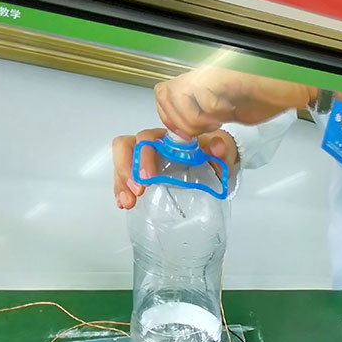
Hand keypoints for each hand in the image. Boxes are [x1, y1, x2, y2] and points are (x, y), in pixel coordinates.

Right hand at [111, 128, 237, 209]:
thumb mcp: (221, 149)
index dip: (143, 155)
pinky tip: (124, 204)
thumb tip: (218, 147)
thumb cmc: (212, 152)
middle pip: (126, 147)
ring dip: (121, 182)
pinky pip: (124, 178)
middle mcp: (151, 145)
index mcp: (166, 137)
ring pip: (122, 163)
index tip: (149, 178)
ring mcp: (144, 159)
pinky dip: (121, 191)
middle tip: (137, 191)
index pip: (146, 138)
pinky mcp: (141, 174)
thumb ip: (221, 147)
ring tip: (128, 202)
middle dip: (127, 169)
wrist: (215, 161)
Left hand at [154, 66, 316, 136]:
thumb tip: (191, 133)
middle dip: (181, 122)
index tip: (186, 133)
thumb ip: (209, 117)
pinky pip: (204, 97)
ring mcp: (211, 72)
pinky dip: (215, 113)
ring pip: (179, 97)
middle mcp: (203, 72)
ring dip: (197, 119)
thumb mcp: (231, 111)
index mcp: (202, 79)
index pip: (164, 92)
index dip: (169, 116)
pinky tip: (229, 112)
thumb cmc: (270, 94)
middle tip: (201, 130)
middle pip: (166, 94)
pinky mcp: (224, 75)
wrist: (294, 86)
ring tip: (217, 121)